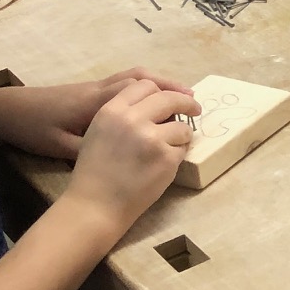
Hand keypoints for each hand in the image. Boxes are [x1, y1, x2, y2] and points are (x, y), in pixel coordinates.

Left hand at [0, 70, 193, 158]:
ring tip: (180, 98)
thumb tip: (127, 153)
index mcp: (97, 102)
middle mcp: (99, 89)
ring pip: (134, 77)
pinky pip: (124, 83)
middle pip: (142, 78)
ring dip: (159, 84)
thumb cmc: (34, 128)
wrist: (7, 110)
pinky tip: (151, 104)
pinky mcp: (88, 91)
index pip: (141, 91)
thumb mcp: (61, 146)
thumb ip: (92, 147)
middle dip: (171, 86)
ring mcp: (94, 87)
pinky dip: (144, 88)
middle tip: (195, 101)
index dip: (169, 97)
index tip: (191, 109)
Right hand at [64, 79, 200, 224]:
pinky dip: (178, 155)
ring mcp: (151, 138)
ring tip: (170, 148)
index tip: (172, 97)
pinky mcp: (166, 157)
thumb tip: (158, 103)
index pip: (144, 85)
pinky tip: (163, 166)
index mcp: (112, 110)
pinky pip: (183, 148)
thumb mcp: (100, 131)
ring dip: (182, 135)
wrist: (95, 205)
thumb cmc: (95, 171)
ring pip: (182, 126)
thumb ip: (123, 113)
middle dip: (185, 103)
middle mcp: (132, 119)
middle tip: (194, 109)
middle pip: (169, 98)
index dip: (161, 91)